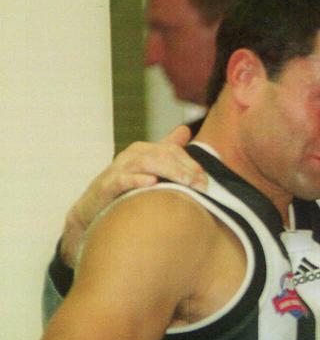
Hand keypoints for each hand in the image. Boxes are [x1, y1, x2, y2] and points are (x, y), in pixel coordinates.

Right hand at [60, 125, 207, 266]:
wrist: (93, 209)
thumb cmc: (124, 189)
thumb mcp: (147, 168)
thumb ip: (166, 150)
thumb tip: (185, 130)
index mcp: (144, 151)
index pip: (172, 151)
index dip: (191, 164)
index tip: (206, 180)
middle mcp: (131, 156)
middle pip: (162, 154)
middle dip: (184, 168)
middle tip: (201, 184)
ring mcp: (118, 169)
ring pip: (145, 163)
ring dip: (168, 172)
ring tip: (186, 182)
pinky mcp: (107, 185)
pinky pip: (123, 179)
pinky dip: (137, 180)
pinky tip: (152, 183)